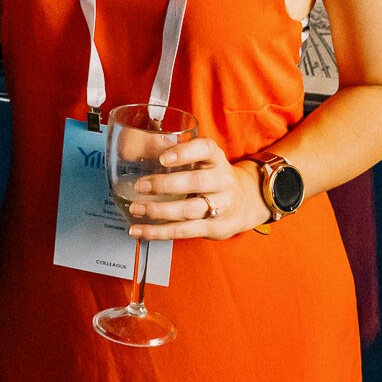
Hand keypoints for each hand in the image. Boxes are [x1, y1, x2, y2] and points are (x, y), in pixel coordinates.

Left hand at [125, 141, 271, 241]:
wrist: (245, 203)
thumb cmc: (213, 176)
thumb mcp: (205, 160)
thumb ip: (180, 154)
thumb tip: (137, 149)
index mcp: (217, 159)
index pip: (205, 149)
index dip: (184, 152)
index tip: (163, 158)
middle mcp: (222, 181)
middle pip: (195, 183)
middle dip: (164, 185)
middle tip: (140, 186)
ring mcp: (220, 206)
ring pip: (188, 210)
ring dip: (158, 211)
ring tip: (135, 208)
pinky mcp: (212, 228)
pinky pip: (183, 231)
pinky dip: (158, 232)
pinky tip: (139, 230)